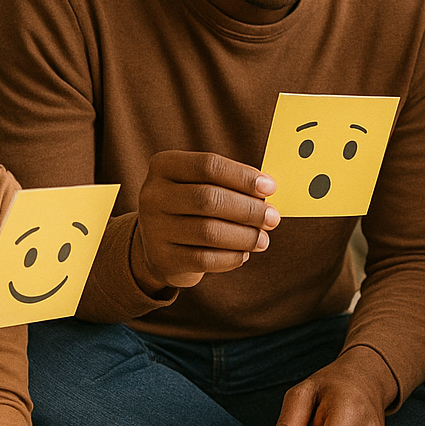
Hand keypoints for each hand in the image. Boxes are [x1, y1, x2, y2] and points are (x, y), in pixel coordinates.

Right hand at [134, 150, 279, 290]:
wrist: (158, 245)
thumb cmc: (192, 208)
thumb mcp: (202, 186)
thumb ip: (230, 183)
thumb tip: (267, 190)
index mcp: (164, 166)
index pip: (208, 165)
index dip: (243, 176)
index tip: (270, 187)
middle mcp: (152, 195)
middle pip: (208, 199)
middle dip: (248, 209)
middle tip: (272, 218)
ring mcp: (153, 228)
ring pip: (208, 232)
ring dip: (244, 236)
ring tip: (262, 239)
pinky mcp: (161, 259)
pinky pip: (204, 260)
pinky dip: (231, 257)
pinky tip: (243, 254)